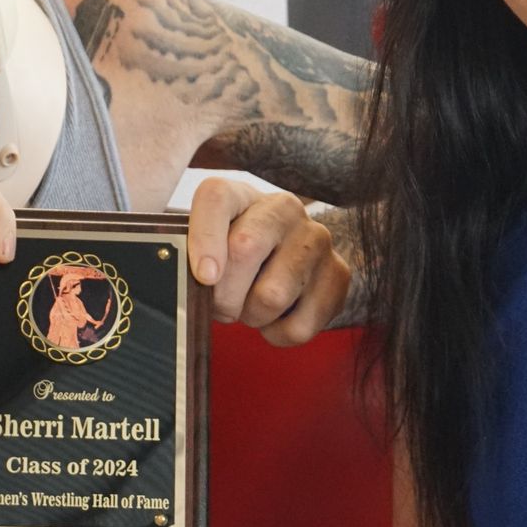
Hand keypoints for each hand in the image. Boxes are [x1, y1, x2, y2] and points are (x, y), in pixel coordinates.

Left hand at [187, 178, 350, 346]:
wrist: (278, 262)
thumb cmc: (229, 257)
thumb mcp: (198, 244)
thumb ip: (188, 252)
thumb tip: (206, 277)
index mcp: (242, 193)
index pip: (217, 199)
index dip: (205, 239)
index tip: (204, 276)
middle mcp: (285, 207)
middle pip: (244, 251)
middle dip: (222, 294)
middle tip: (221, 304)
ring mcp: (317, 239)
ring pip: (271, 296)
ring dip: (251, 315)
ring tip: (250, 306)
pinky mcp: (338, 275)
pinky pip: (298, 326)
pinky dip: (277, 334)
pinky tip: (275, 317)